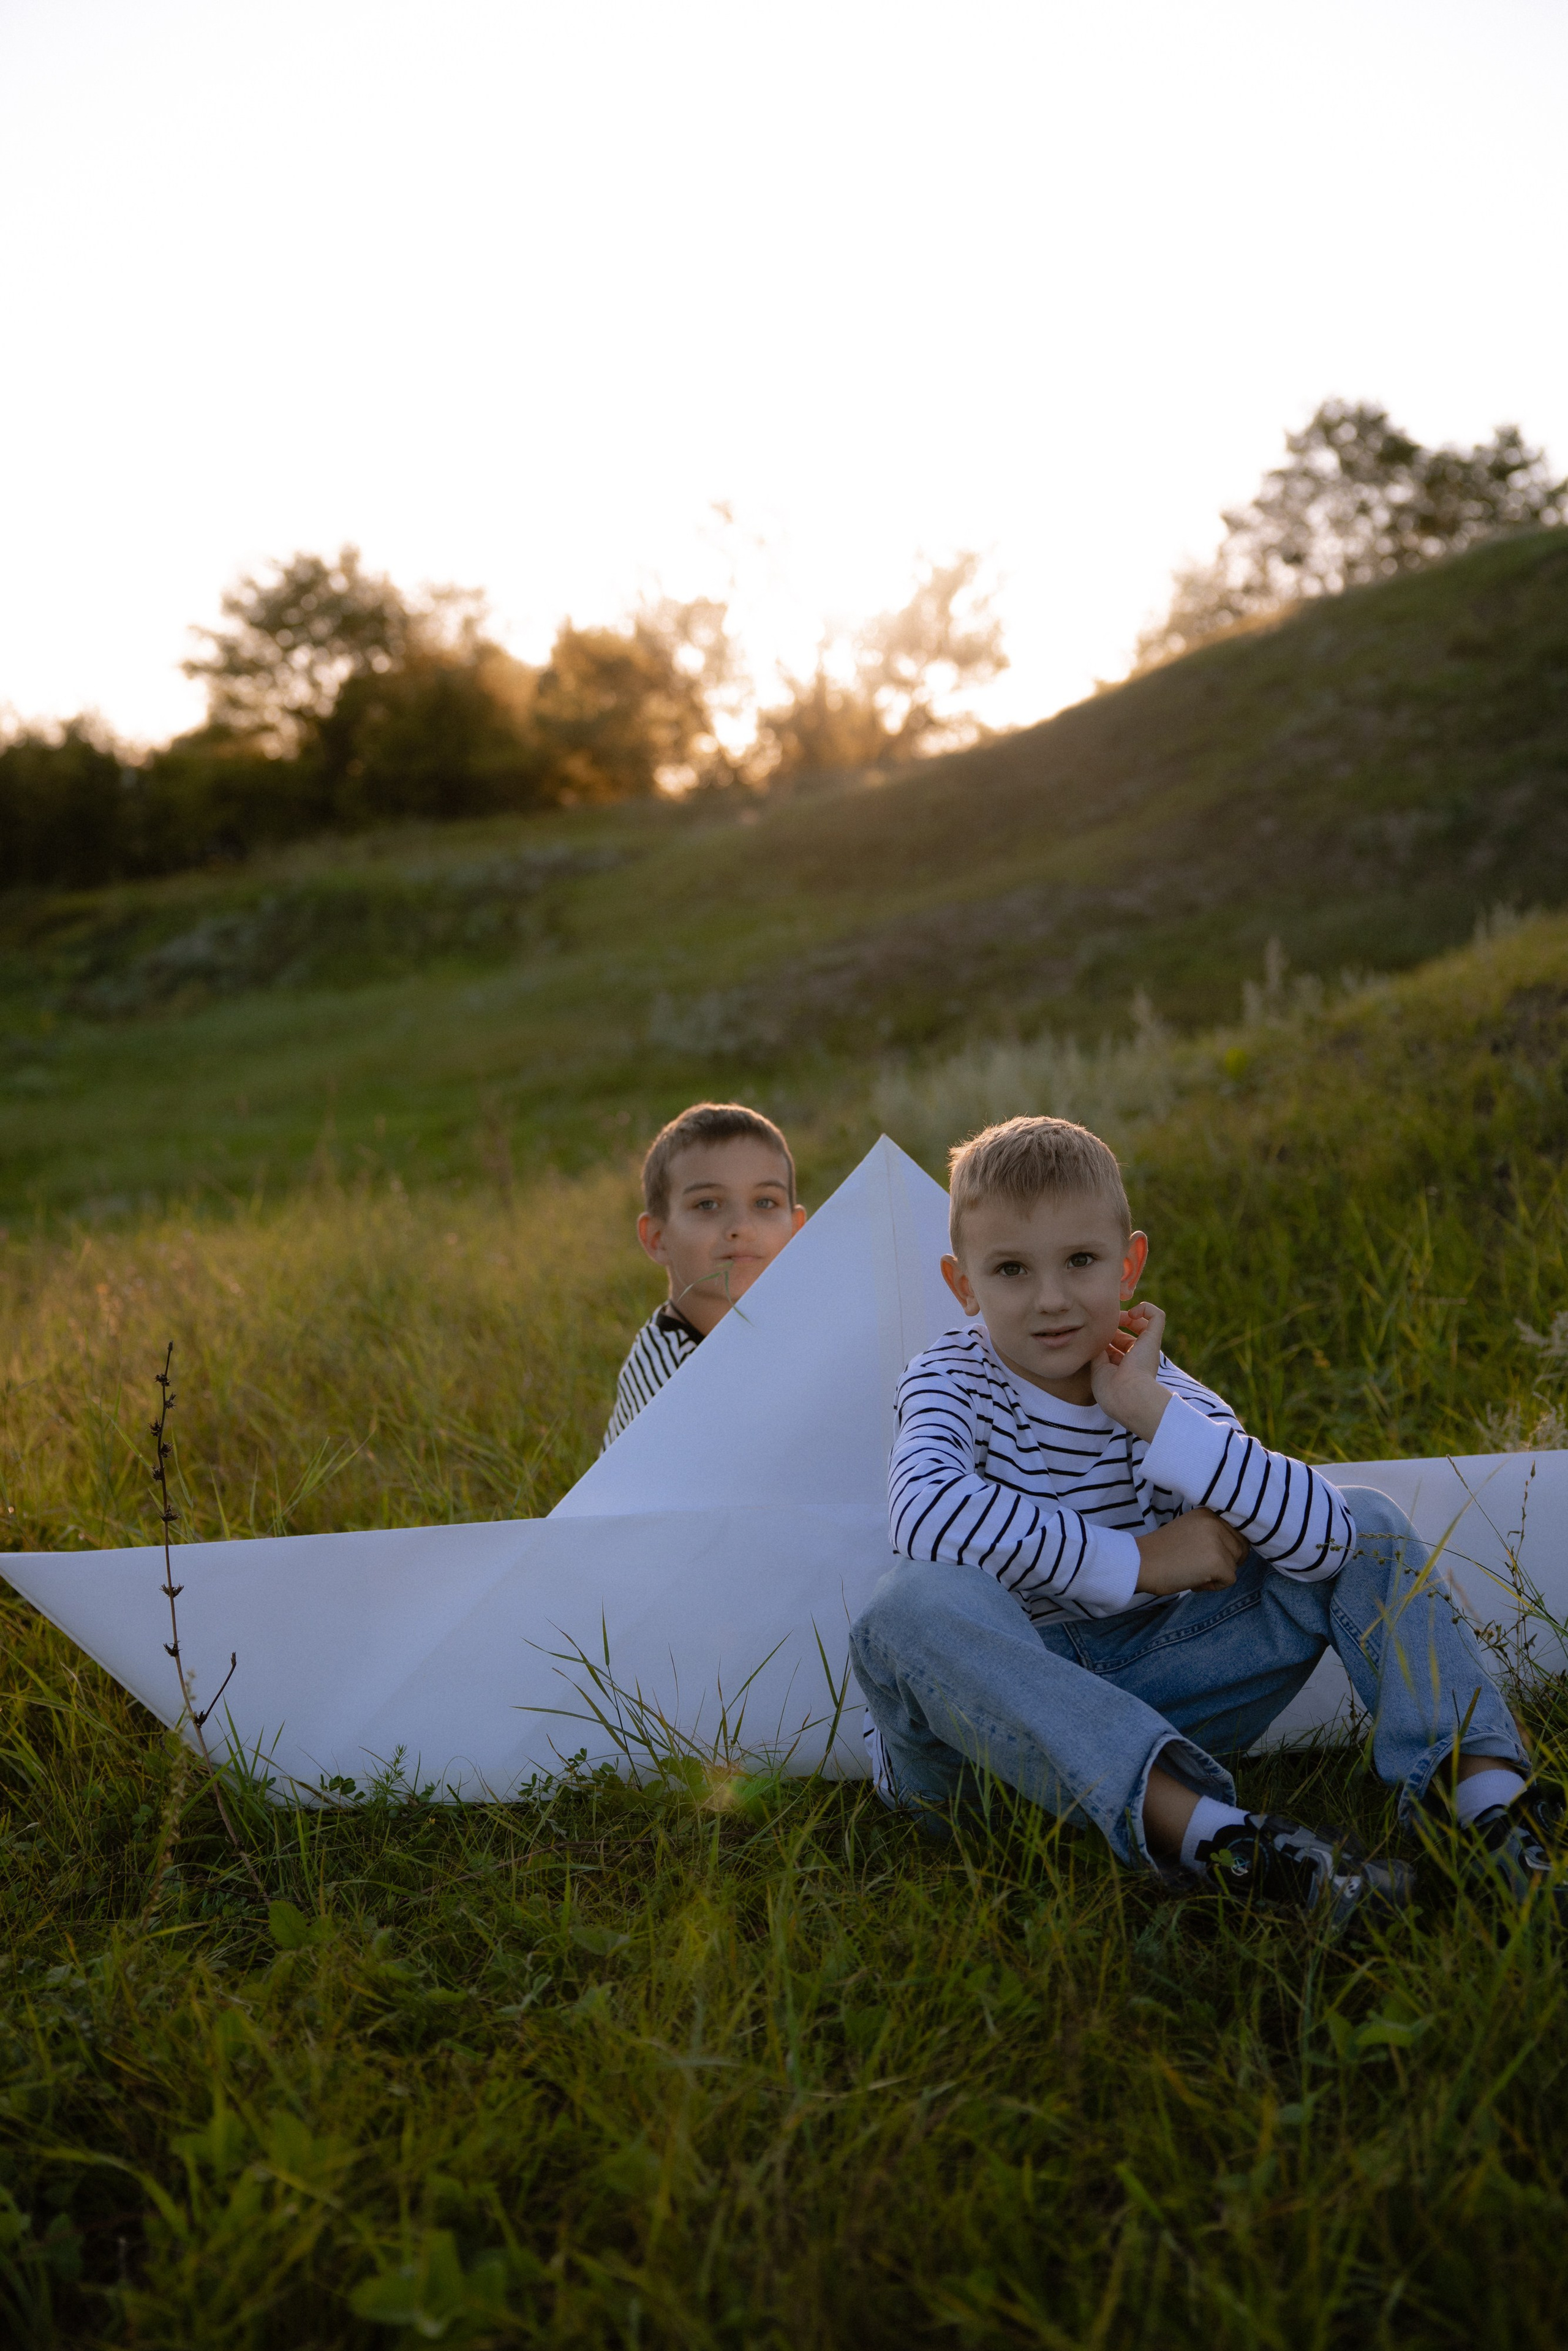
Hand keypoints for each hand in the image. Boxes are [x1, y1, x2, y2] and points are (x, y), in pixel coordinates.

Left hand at [1090, 1300, 1169, 1440]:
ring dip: (1129, 1316)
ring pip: (1144, 1324)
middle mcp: (1136, 1358)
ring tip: (1119, 1316)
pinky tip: (1132, 1313)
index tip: (1093, 1335)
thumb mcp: (1098, 1370)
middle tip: (1105, 1322)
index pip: (1114, 1347)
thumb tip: (1097, 1339)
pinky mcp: (1153, 1339)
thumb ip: (1098, 1353)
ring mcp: (1146, 1348)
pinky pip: (1158, 1316)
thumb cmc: (1110, 1390)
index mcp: (1123, 1368)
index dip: (1103, 1338)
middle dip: (1114, 1326)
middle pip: (1127, 1336)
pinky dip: (1146, 1308)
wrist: (1127, 1396)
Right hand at [1134, 1507, 1248, 1595]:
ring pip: (1235, 1565)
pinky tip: (1193, 1579)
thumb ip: (1212, 1533)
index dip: (1226, 1549)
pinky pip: (1229, 1580)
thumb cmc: (1161, 1552)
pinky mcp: (1217, 1562)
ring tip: (1192, 1571)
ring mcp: (1217, 1542)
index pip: (1237, 1532)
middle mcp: (1215, 1522)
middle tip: (1196, 1564)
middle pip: (1240, 1549)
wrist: (1140, 1564)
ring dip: (1217, 1574)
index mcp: (1208, 1513)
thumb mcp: (1189, 1530)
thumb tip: (1240, 1548)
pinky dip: (1213, 1586)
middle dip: (1224, 1562)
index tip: (1205, 1555)